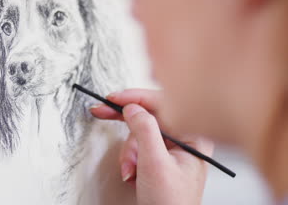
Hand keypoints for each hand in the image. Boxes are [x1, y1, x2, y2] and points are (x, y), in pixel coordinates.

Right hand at [90, 89, 212, 204]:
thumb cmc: (170, 204)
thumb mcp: (155, 164)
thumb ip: (144, 131)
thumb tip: (133, 107)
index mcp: (192, 137)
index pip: (162, 105)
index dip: (135, 98)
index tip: (113, 99)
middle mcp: (183, 140)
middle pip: (147, 118)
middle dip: (129, 132)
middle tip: (101, 111)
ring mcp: (171, 149)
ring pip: (139, 134)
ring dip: (129, 153)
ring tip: (131, 171)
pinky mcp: (159, 158)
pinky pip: (138, 147)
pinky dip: (130, 159)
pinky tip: (133, 174)